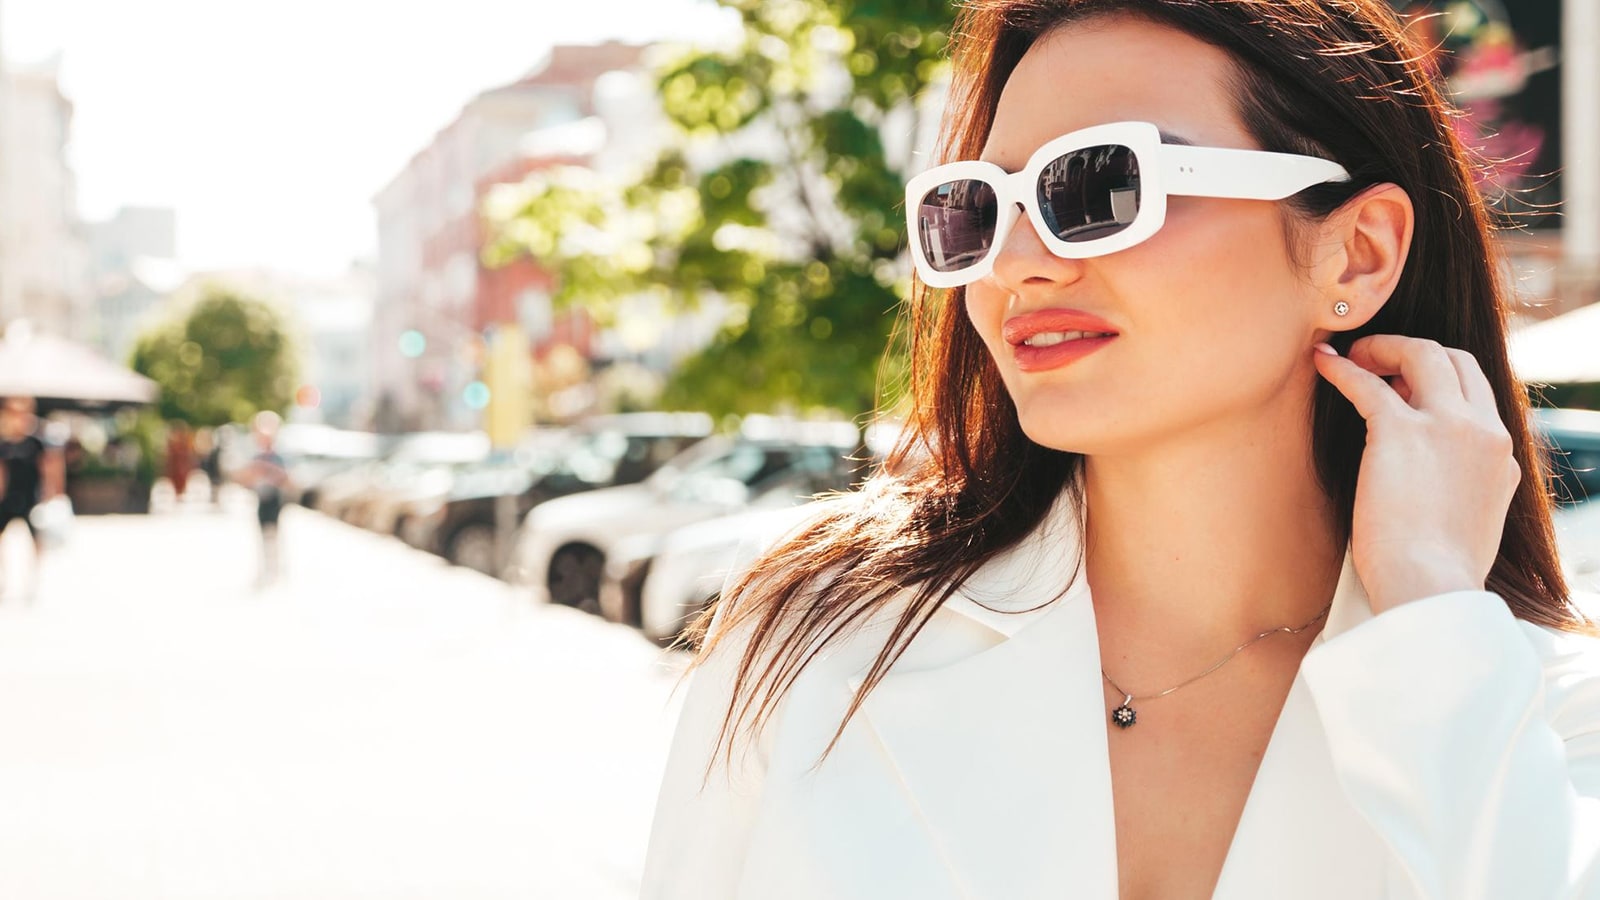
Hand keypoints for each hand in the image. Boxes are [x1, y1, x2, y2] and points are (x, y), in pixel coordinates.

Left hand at [1312, 335, 1519, 612]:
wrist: (1429, 588)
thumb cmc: (1437, 573)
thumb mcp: (1471, 522)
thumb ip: (1463, 489)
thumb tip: (1431, 484)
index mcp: (1500, 457)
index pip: (1477, 394)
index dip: (1439, 382)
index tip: (1405, 389)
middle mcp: (1482, 432)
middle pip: (1455, 361)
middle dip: (1415, 353)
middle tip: (1377, 362)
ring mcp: (1446, 426)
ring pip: (1422, 355)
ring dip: (1384, 348)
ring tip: (1351, 356)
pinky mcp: (1400, 432)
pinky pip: (1366, 383)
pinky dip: (1341, 368)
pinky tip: (1321, 362)